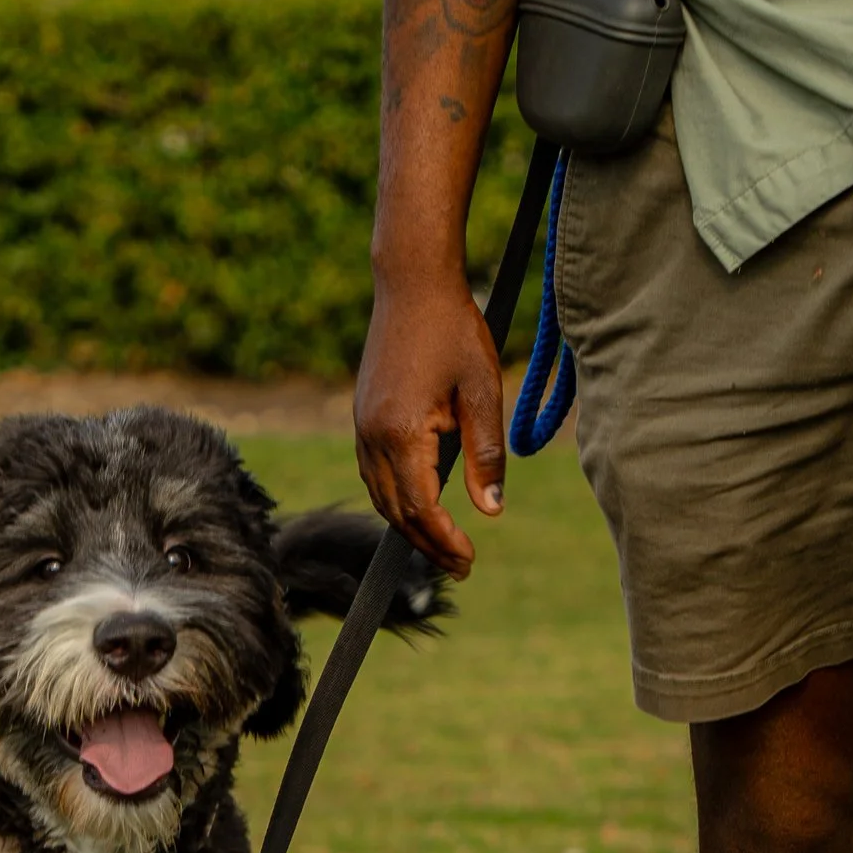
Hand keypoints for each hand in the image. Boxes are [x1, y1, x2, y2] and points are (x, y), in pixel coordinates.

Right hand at [353, 271, 507, 577]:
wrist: (412, 285)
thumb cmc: (454, 331)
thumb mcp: (481, 392)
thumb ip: (485, 455)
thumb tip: (491, 511)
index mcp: (401, 433)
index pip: (421, 508)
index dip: (445, 540)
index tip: (470, 559)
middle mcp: (372, 437)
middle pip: (396, 512)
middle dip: (427, 544)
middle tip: (461, 566)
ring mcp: (361, 428)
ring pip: (381, 497)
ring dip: (410, 527)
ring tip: (443, 545)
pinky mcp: (362, 418)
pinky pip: (375, 475)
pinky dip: (396, 500)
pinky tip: (420, 505)